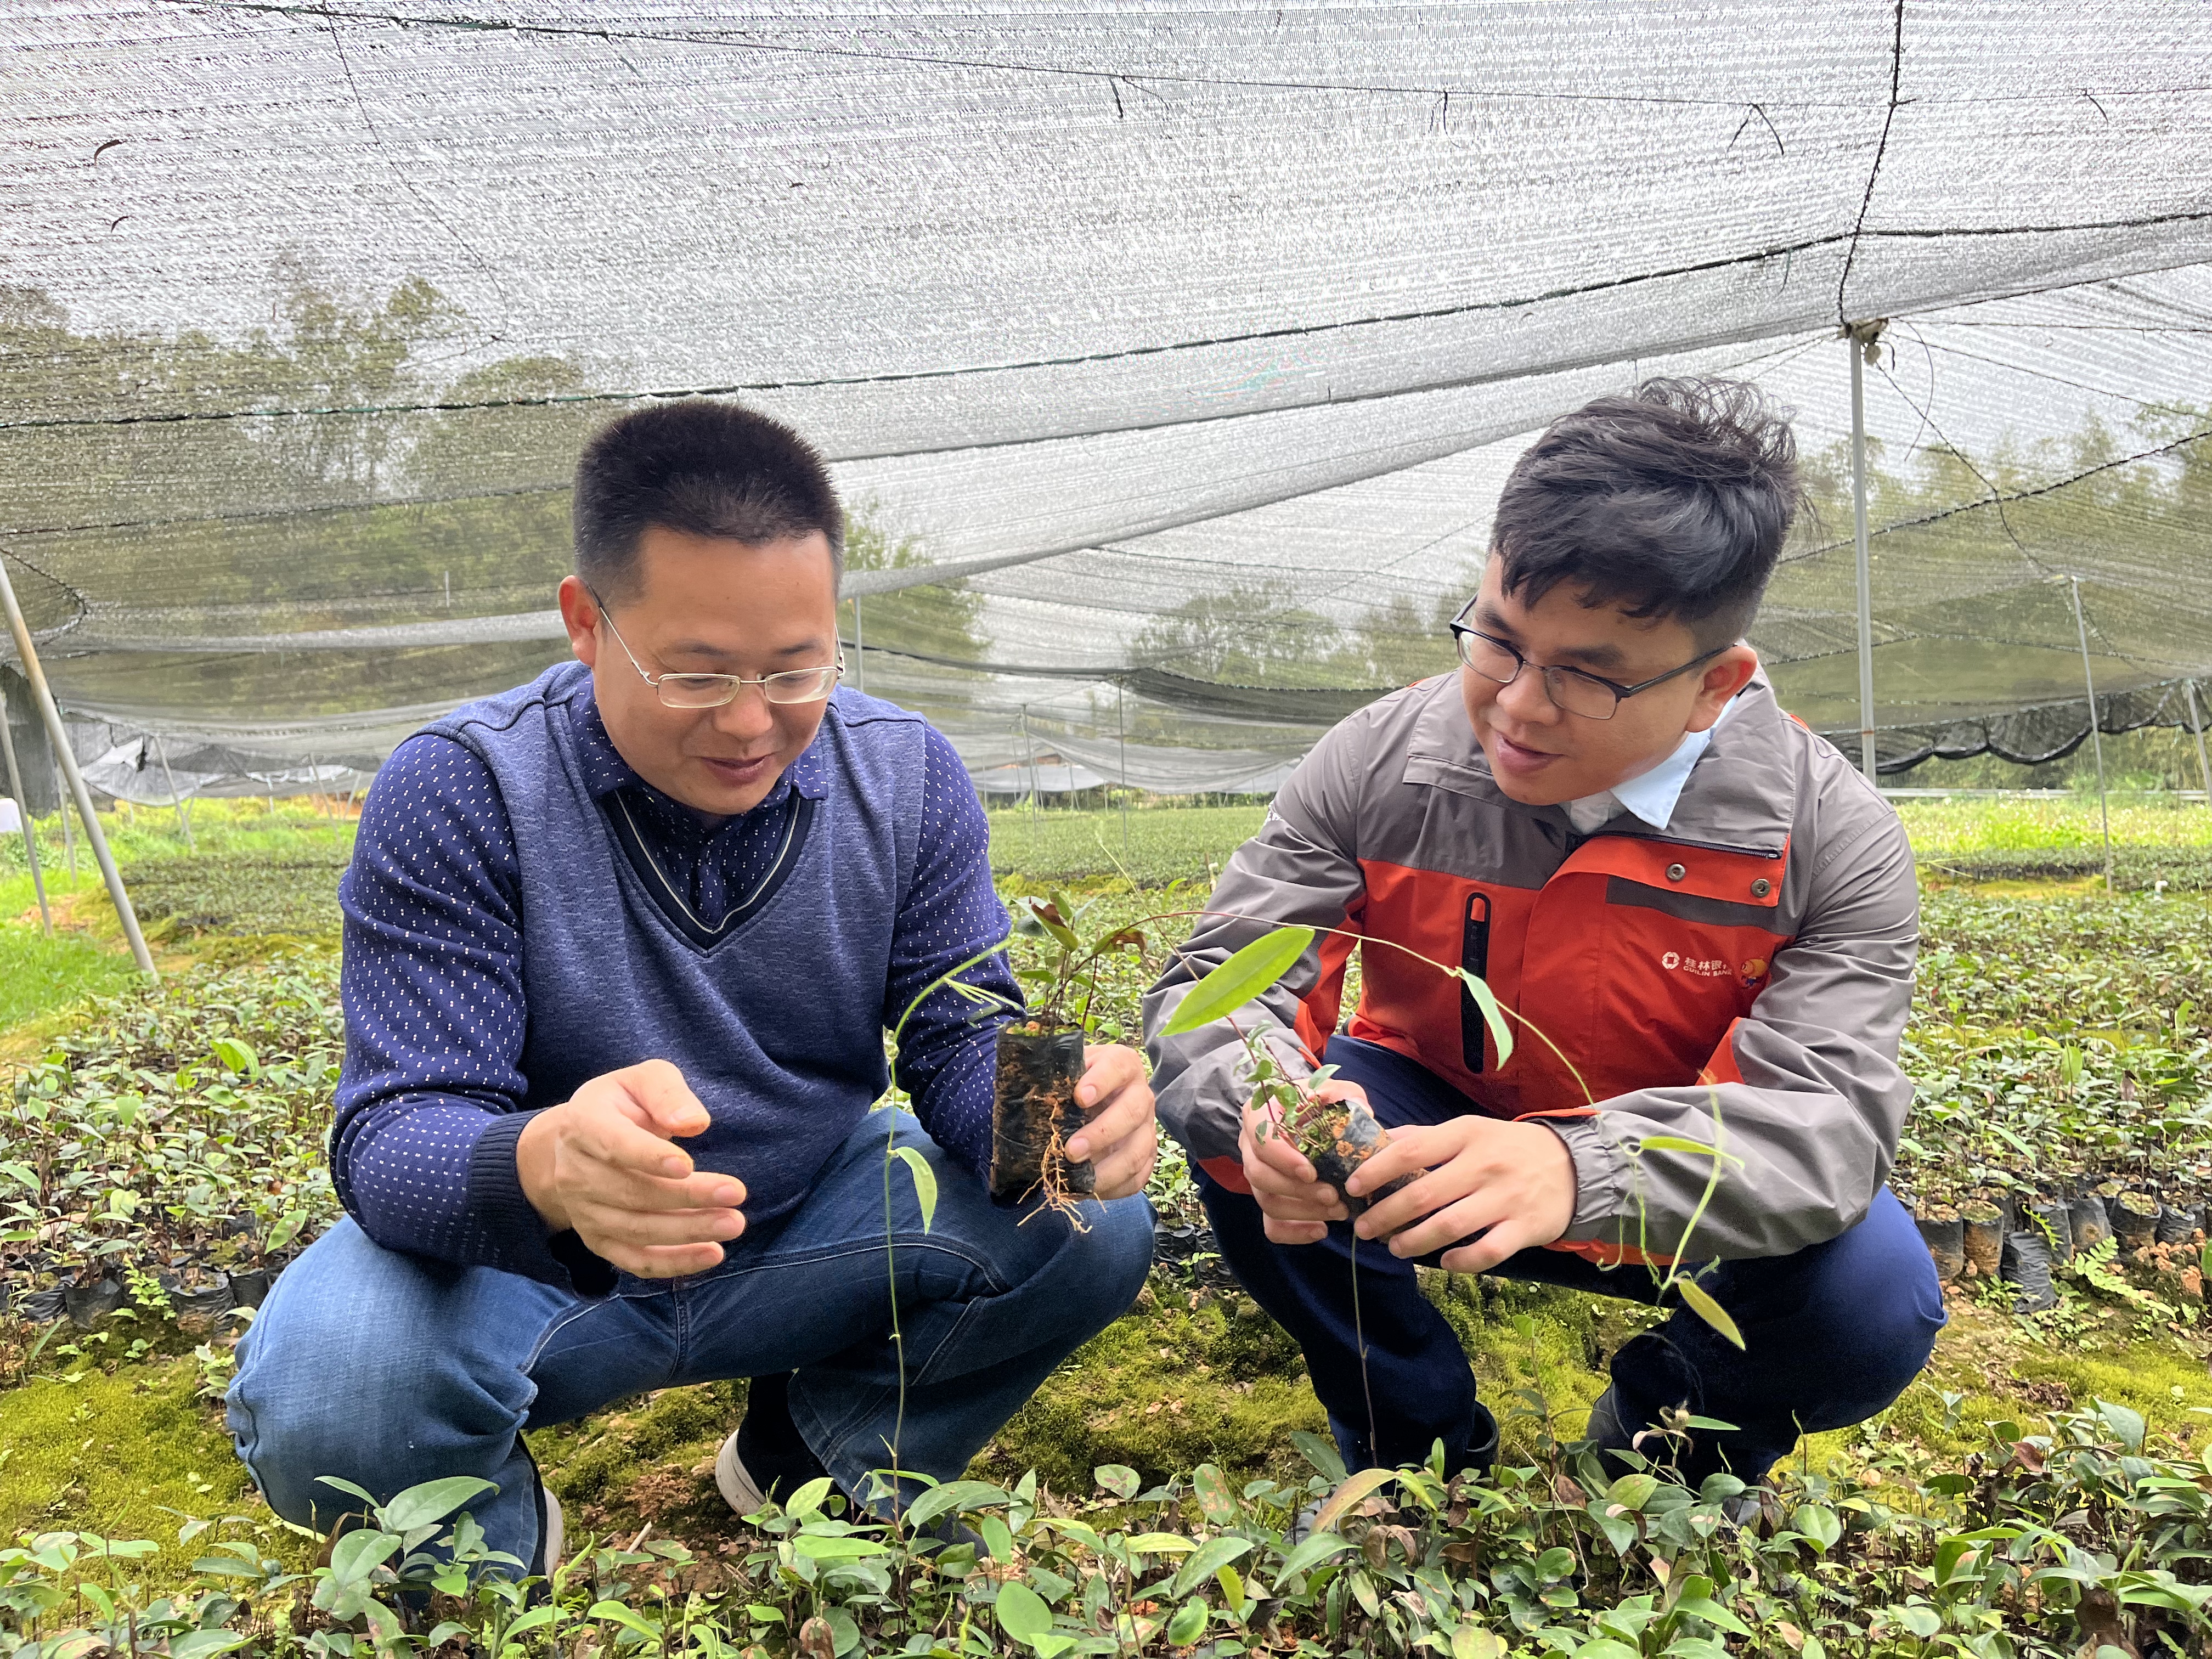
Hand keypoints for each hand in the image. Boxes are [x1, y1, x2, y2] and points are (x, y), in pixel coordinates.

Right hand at [515, 1059, 745, 1278]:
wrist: (579, 1143)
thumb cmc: (624, 1105)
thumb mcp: (643, 1080)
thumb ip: (667, 1093)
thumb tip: (695, 1122)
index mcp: (583, 1125)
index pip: (614, 1145)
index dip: (649, 1157)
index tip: (688, 1165)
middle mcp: (575, 1173)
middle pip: (632, 1193)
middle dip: (687, 1197)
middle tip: (736, 1194)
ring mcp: (583, 1212)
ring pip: (636, 1230)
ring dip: (687, 1232)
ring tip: (733, 1224)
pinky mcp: (597, 1240)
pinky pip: (633, 1260)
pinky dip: (672, 1263)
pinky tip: (711, 1254)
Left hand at [1064, 1045, 1157, 1200]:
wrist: (1086, 1102)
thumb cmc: (1070, 1085)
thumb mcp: (1063, 1072)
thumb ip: (1053, 1077)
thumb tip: (1026, 1094)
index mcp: (1122, 1064)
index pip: (1117, 1067)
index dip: (1101, 1081)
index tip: (1079, 1097)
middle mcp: (1141, 1094)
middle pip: (1132, 1113)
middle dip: (1101, 1134)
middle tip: (1071, 1150)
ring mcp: (1147, 1127)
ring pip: (1138, 1151)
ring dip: (1107, 1169)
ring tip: (1076, 1179)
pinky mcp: (1146, 1155)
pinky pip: (1138, 1177)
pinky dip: (1112, 1187)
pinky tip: (1085, 1190)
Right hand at [1237, 1077, 1367, 1244]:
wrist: (1310, 1118)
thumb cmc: (1322, 1104)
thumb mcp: (1335, 1091)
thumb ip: (1345, 1095)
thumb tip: (1362, 1111)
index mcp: (1260, 1115)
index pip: (1260, 1141)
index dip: (1283, 1160)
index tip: (1311, 1172)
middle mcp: (1250, 1146)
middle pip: (1259, 1176)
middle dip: (1298, 1192)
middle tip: (1333, 1197)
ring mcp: (1257, 1175)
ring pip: (1266, 1202)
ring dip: (1303, 1212)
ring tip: (1338, 1211)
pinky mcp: (1268, 1199)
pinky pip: (1270, 1225)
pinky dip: (1294, 1233)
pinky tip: (1321, 1230)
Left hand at [1345, 1115, 1575, 1271]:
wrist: (1572, 1166)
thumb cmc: (1507, 1149)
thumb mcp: (1470, 1130)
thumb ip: (1426, 1138)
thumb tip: (1380, 1141)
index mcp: (1466, 1135)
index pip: (1410, 1151)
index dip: (1376, 1170)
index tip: (1353, 1187)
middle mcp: (1484, 1165)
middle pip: (1422, 1194)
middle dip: (1385, 1215)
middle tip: (1365, 1228)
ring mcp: (1506, 1198)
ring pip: (1449, 1226)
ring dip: (1414, 1241)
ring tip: (1395, 1247)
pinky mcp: (1524, 1228)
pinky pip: (1486, 1252)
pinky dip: (1461, 1261)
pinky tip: (1443, 1262)